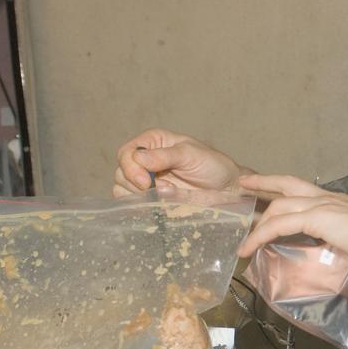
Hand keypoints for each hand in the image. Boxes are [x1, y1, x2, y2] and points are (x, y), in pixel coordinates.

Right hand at [113, 129, 248, 195]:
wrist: (226, 188)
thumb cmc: (213, 166)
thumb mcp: (191, 155)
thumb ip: (165, 156)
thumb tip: (138, 158)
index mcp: (153, 142)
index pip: (126, 153)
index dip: (131, 168)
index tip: (146, 182)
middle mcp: (145, 160)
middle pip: (121, 172)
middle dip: (136, 184)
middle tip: (161, 191)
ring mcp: (146, 180)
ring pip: (122, 188)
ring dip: (140, 196)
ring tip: (167, 195)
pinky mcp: (150, 198)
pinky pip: (132, 203)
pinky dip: (141, 206)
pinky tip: (160, 204)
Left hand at [237, 174, 347, 269]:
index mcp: (338, 201)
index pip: (305, 189)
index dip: (285, 185)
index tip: (270, 186)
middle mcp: (328, 197)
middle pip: (287, 185)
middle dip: (263, 185)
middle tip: (244, 186)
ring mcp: (323, 205)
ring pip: (280, 207)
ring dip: (258, 223)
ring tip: (243, 239)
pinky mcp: (319, 218)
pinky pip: (281, 224)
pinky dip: (262, 236)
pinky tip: (250, 248)